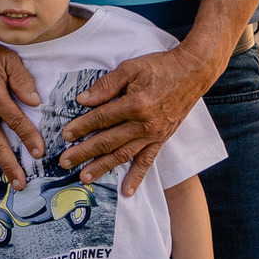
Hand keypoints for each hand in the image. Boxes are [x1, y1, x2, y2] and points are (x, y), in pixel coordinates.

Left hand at [59, 45, 211, 197]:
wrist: (193, 72)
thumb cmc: (160, 67)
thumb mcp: (130, 68)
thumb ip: (106, 85)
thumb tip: (83, 100)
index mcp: (135, 104)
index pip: (101, 119)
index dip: (81, 127)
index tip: (66, 135)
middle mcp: (144, 124)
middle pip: (108, 141)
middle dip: (84, 152)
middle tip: (65, 161)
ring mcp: (154, 135)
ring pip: (123, 155)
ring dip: (102, 167)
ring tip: (84, 177)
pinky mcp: (162, 140)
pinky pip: (147, 161)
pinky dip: (136, 177)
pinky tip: (126, 191)